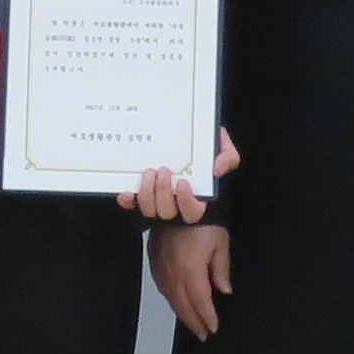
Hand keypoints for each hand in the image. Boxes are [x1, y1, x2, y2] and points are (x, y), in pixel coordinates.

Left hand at [118, 130, 234, 226]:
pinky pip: (133, 205)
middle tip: (162, 171)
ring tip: (148, 172)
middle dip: (162, 193)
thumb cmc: (204, 152)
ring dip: (146, 193)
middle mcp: (176, 204)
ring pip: (149, 210)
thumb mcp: (223, 151)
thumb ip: (228, 157)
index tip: (183, 184)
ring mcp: (157, 201)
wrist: (184, 141)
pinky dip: (128, 201)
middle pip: (166, 211)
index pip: (192, 211)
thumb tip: (217, 169)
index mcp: (196, 198)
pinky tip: (125, 193)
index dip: (186, 201)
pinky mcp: (142, 196)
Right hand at [152, 218, 230, 338]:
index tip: (213, 329)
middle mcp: (174, 274)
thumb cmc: (204, 221)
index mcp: (192, 272)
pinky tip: (176, 302)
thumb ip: (221, 270)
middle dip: (194, 322)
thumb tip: (224, 291)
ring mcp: (162, 268)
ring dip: (182, 314)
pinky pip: (162, 287)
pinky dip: (171, 299)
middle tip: (202, 335)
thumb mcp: (220, 243)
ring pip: (171, 298)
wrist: (175, 201)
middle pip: (184, 305)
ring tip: (191, 324)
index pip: (200, 302)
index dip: (207, 318)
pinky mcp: (154, 261)